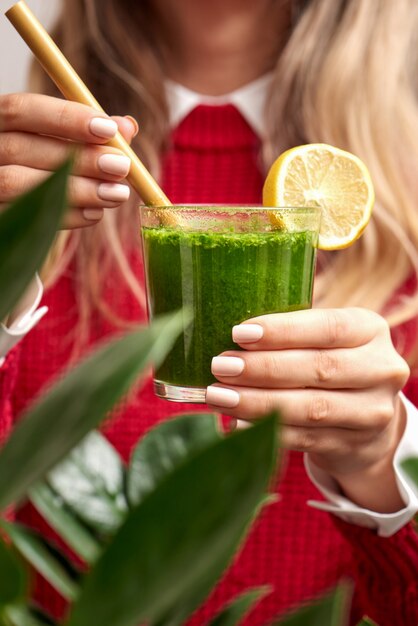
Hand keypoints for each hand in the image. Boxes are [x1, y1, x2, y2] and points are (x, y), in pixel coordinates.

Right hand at [0, 93, 137, 227]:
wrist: (15, 214)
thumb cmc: (39, 165)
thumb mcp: (59, 142)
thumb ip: (91, 133)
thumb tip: (127, 126)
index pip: (20, 110)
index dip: (65, 117)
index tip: (108, 128)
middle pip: (22, 149)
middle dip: (80, 158)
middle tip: (122, 166)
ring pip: (22, 186)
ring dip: (78, 190)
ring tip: (117, 193)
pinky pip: (26, 220)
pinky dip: (67, 216)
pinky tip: (96, 213)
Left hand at [206, 308, 409, 511]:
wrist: (368, 418)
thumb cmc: (332, 363)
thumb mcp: (326, 339)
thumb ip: (290, 334)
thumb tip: (231, 339)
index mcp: (371, 330)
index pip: (328, 327)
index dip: (283, 331)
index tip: (239, 333)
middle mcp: (380, 370)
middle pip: (318, 369)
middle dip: (262, 368)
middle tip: (221, 366)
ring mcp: (371, 412)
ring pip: (310, 408)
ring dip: (258, 402)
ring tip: (219, 396)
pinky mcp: (353, 445)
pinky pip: (304, 438)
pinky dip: (267, 430)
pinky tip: (237, 423)